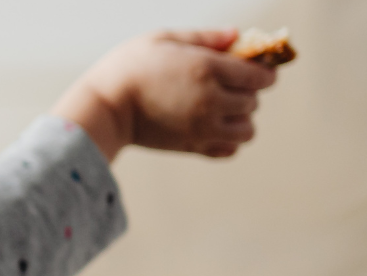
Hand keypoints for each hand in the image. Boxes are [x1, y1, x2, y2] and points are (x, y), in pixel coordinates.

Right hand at [54, 29, 278, 160]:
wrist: (103, 108)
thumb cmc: (127, 68)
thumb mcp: (162, 39)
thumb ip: (204, 37)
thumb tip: (237, 35)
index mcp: (208, 69)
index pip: (260, 76)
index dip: (263, 71)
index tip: (254, 68)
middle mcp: (212, 100)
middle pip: (254, 101)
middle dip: (246, 92)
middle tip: (227, 85)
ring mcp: (203, 127)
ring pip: (248, 129)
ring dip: (241, 118)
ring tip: (221, 110)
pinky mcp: (192, 146)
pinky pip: (229, 150)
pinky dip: (228, 141)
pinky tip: (213, 128)